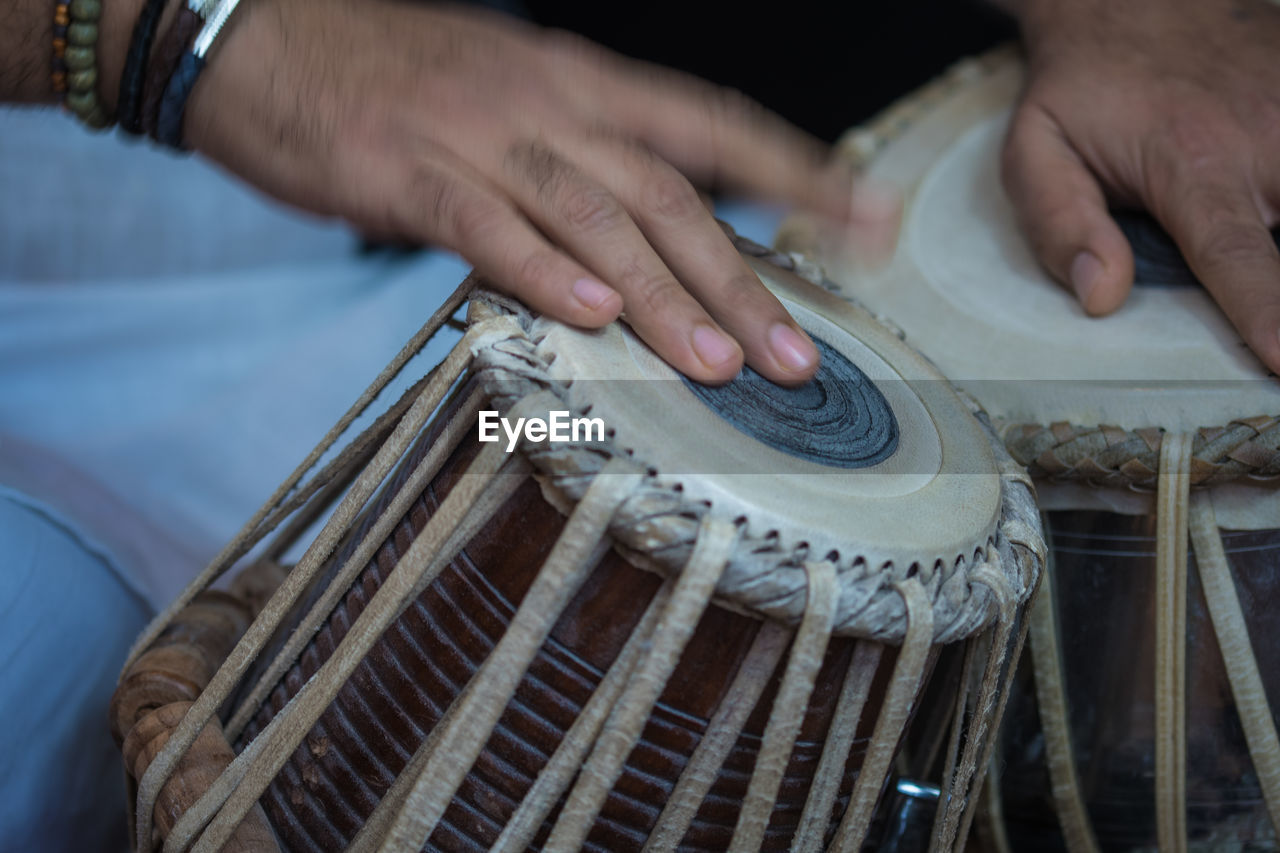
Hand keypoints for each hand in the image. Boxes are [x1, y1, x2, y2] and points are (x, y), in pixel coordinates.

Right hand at [182, 0, 895, 383]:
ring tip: (718, 365)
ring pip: (593, 216)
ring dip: (661, 295)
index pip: (712, 125)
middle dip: (742, 279)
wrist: (262, 33)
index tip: (867, 218)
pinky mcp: (406, 172)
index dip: (797, 173)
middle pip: (669, 194)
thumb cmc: (394, 76)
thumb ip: (577, 161)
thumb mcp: (509, 94)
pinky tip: (588, 316)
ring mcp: (479, 136)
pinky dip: (541, 271)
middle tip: (797, 356)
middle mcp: (548, 104)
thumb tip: (639, 242)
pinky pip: (486, 225)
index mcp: (580, 83)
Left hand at [1001, 0, 1279, 371]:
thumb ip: (1061, 227)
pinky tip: (1269, 210)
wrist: (1129, 0)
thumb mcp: (1035, 153)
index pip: (1236, 255)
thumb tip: (1101, 297)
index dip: (1266, 313)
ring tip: (1259, 258)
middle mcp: (1264, 136)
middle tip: (1269, 330)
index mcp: (1191, 161)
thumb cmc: (1080, 89)